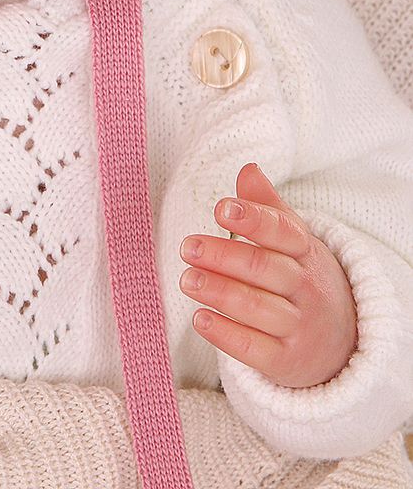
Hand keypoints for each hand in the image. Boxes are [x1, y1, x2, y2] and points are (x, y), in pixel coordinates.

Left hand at [178, 163, 358, 387]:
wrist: (343, 344)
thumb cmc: (302, 280)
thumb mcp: (294, 241)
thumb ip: (268, 206)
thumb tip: (248, 168)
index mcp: (306, 252)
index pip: (283, 232)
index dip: (253, 219)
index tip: (221, 208)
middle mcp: (306, 288)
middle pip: (265, 269)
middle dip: (224, 256)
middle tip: (188, 246)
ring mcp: (298, 326)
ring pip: (258, 308)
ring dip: (219, 292)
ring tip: (186, 279)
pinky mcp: (285, 361)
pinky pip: (254, 348)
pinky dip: (225, 334)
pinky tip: (199, 318)